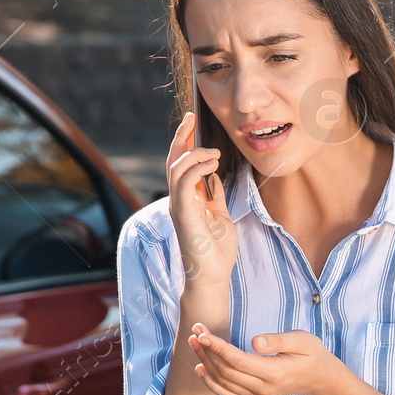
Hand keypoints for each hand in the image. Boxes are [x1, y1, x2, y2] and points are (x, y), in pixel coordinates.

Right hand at [167, 112, 237, 288]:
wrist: (213, 276)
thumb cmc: (216, 251)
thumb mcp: (220, 215)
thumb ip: (214, 194)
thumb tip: (215, 175)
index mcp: (186, 199)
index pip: (181, 164)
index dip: (185, 142)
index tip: (192, 122)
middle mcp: (178, 200)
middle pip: (174, 160)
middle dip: (182, 137)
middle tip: (191, 118)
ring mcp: (178, 207)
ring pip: (176, 168)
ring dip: (194, 153)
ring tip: (213, 152)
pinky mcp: (184, 215)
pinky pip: (184, 184)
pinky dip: (197, 168)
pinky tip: (212, 163)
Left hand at [188, 323, 340, 394]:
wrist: (319, 379)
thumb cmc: (311, 354)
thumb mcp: (302, 340)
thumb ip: (278, 341)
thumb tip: (254, 342)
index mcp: (274, 373)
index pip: (238, 361)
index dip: (218, 347)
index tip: (204, 333)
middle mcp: (263, 388)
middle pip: (226, 371)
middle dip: (207, 350)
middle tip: (196, 330)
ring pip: (223, 381)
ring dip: (205, 362)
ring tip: (194, 342)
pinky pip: (226, 393)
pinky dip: (211, 382)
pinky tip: (200, 367)